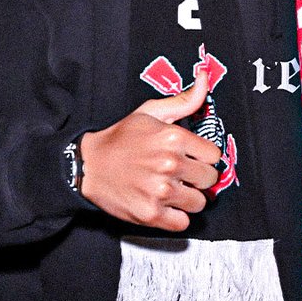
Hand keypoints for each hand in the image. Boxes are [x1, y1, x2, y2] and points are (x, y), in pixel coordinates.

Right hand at [79, 68, 223, 231]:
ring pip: (199, 203)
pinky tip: (165, 205)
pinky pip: (182, 223)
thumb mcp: (151, 112)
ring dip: (188, 199)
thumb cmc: (121, 139)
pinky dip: (176, 217)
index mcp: (173, 137)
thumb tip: (204, 77)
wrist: (87, 166)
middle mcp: (169, 164)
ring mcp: (160, 191)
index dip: (203, 158)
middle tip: (181, 175)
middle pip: (209, 180)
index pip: (214, 156)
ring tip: (173, 190)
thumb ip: (184, 100)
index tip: (192, 158)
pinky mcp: (150, 214)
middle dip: (198, 178)